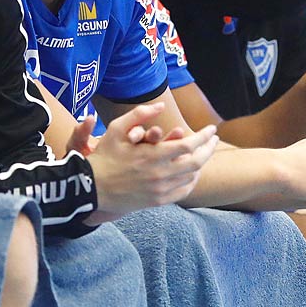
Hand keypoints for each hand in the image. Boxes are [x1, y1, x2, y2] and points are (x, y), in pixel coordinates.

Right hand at [86, 102, 218, 214]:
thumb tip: (161, 105)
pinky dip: (192, 180)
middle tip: (213, 140)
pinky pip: (183, 191)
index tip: (211, 129)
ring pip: (192, 177)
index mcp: (152, 155)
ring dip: (201, 163)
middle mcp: (160, 174)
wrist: (92, 188)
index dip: (203, 136)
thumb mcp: (116, 129)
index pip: (189, 145)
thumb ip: (139, 114)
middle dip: (209, 149)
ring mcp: (160, 190)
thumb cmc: (104, 156)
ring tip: (204, 153)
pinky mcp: (158, 201)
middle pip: (197, 162)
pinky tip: (193, 172)